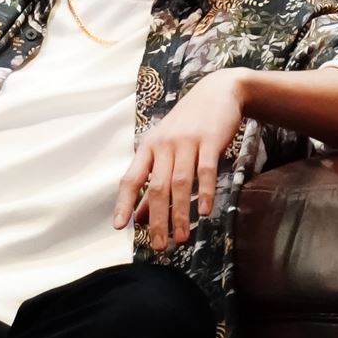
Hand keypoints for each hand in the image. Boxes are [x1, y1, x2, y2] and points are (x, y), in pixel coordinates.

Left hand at [113, 69, 247, 250]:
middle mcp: (163, 145)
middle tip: (158, 245)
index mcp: (148, 148)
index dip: (124, 203)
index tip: (120, 227)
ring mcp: (186, 142)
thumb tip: (139, 216)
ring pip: (180, 183)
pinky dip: (204, 192)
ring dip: (179, 213)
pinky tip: (204, 212)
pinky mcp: (209, 141)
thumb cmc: (188, 125)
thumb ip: (153, 183)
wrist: (217, 92)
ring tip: (180, 238)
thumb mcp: (166, 148)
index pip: (131, 179)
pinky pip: (205, 170)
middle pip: (157, 187)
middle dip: (156, 219)